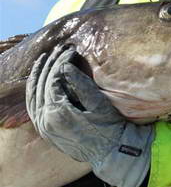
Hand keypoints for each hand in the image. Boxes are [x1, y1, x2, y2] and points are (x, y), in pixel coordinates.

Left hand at [26, 45, 152, 186]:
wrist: (109, 152)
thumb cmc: (108, 126)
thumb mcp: (97, 104)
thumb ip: (81, 84)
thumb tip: (65, 65)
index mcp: (58, 113)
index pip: (53, 79)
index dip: (61, 61)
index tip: (72, 50)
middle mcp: (45, 121)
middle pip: (42, 85)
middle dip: (51, 64)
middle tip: (61, 48)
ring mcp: (42, 127)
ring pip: (33, 95)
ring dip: (38, 74)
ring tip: (44, 57)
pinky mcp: (44, 130)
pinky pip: (32, 106)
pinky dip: (33, 90)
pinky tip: (38, 78)